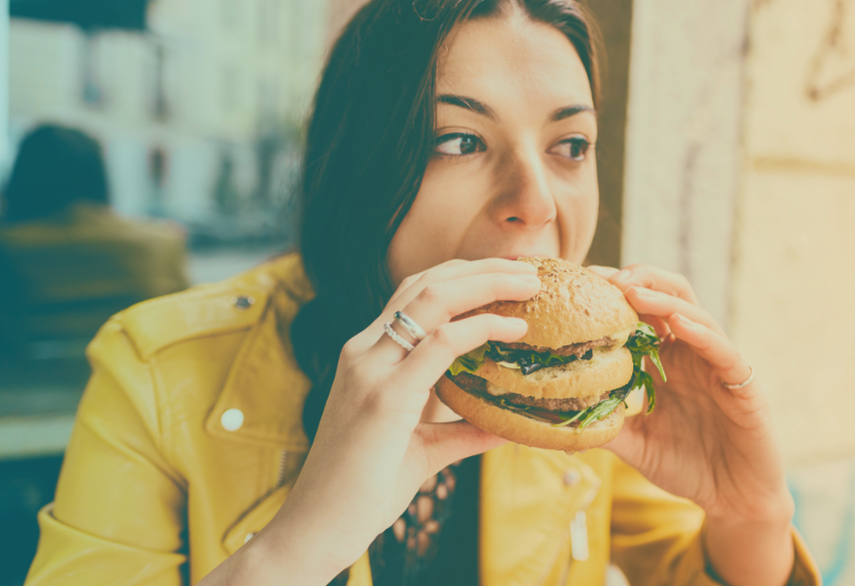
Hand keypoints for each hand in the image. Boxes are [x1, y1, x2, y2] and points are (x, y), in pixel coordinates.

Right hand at [244, 259, 540, 583]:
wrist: (317, 527)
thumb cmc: (364, 488)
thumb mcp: (422, 449)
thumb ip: (461, 431)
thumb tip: (507, 426)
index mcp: (368, 356)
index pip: (416, 294)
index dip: (464, 275)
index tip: (509, 274)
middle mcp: (365, 351)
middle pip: (428, 283)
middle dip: (483, 267)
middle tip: (530, 268)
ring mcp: (370, 369)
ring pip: (433, 298)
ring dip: (487, 283)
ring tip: (530, 283)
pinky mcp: (384, 397)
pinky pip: (439, 344)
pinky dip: (481, 328)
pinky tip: (513, 329)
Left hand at [589, 264, 795, 585]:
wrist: (734, 500)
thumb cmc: (687, 466)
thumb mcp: (635, 443)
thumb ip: (605, 425)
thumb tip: (556, 419)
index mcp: (666, 360)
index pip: (642, 313)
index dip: (616, 294)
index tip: (583, 283)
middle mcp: (692, 354)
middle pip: (670, 297)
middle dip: (640, 279)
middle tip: (605, 278)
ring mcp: (718, 365)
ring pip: (695, 315)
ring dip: (663, 299)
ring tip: (632, 290)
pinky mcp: (743, 384)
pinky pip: (723, 351)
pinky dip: (701, 333)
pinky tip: (678, 324)